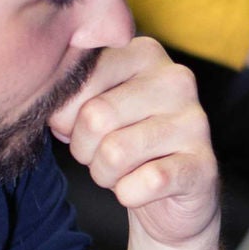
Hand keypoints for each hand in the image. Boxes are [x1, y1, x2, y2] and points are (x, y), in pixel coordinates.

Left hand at [48, 38, 220, 247]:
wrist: (171, 196)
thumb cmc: (122, 143)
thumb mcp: (89, 109)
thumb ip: (67, 94)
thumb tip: (45, 98)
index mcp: (144, 53)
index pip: (80, 77)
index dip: (64, 116)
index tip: (78, 126)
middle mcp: (175, 79)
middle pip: (95, 116)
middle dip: (84, 149)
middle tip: (101, 154)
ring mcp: (194, 122)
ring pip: (114, 154)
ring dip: (105, 175)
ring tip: (122, 171)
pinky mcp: (203, 165)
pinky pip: (141, 184)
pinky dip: (130, 195)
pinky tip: (144, 188)